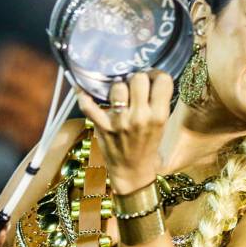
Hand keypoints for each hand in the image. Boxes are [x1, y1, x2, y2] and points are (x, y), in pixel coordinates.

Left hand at [76, 72, 173, 193]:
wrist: (133, 171)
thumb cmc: (148, 145)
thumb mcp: (161, 125)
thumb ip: (158, 102)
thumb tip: (150, 75)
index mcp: (159, 116)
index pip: (163, 80)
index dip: (157, 75)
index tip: (153, 79)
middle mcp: (140, 117)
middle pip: (139, 78)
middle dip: (137, 79)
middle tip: (135, 86)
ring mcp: (120, 122)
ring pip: (118, 86)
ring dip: (117, 87)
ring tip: (119, 94)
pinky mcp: (102, 127)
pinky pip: (88, 104)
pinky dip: (83, 95)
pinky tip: (83, 88)